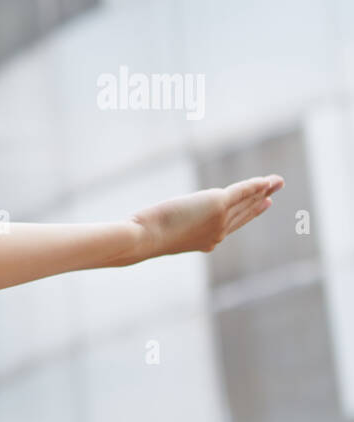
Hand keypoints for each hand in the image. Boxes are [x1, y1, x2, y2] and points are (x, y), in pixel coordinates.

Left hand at [129, 174, 283, 260]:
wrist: (144, 237)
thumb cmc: (144, 236)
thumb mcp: (164, 232)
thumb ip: (174, 228)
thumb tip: (162, 221)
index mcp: (208, 241)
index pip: (234, 224)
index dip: (250, 213)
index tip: (263, 203)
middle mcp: (219, 232)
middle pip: (245, 213)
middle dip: (261, 200)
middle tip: (274, 189)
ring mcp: (220, 219)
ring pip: (246, 201)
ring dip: (263, 189)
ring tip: (277, 181)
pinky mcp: (217, 204)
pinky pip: (242, 191)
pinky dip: (255, 185)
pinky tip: (266, 180)